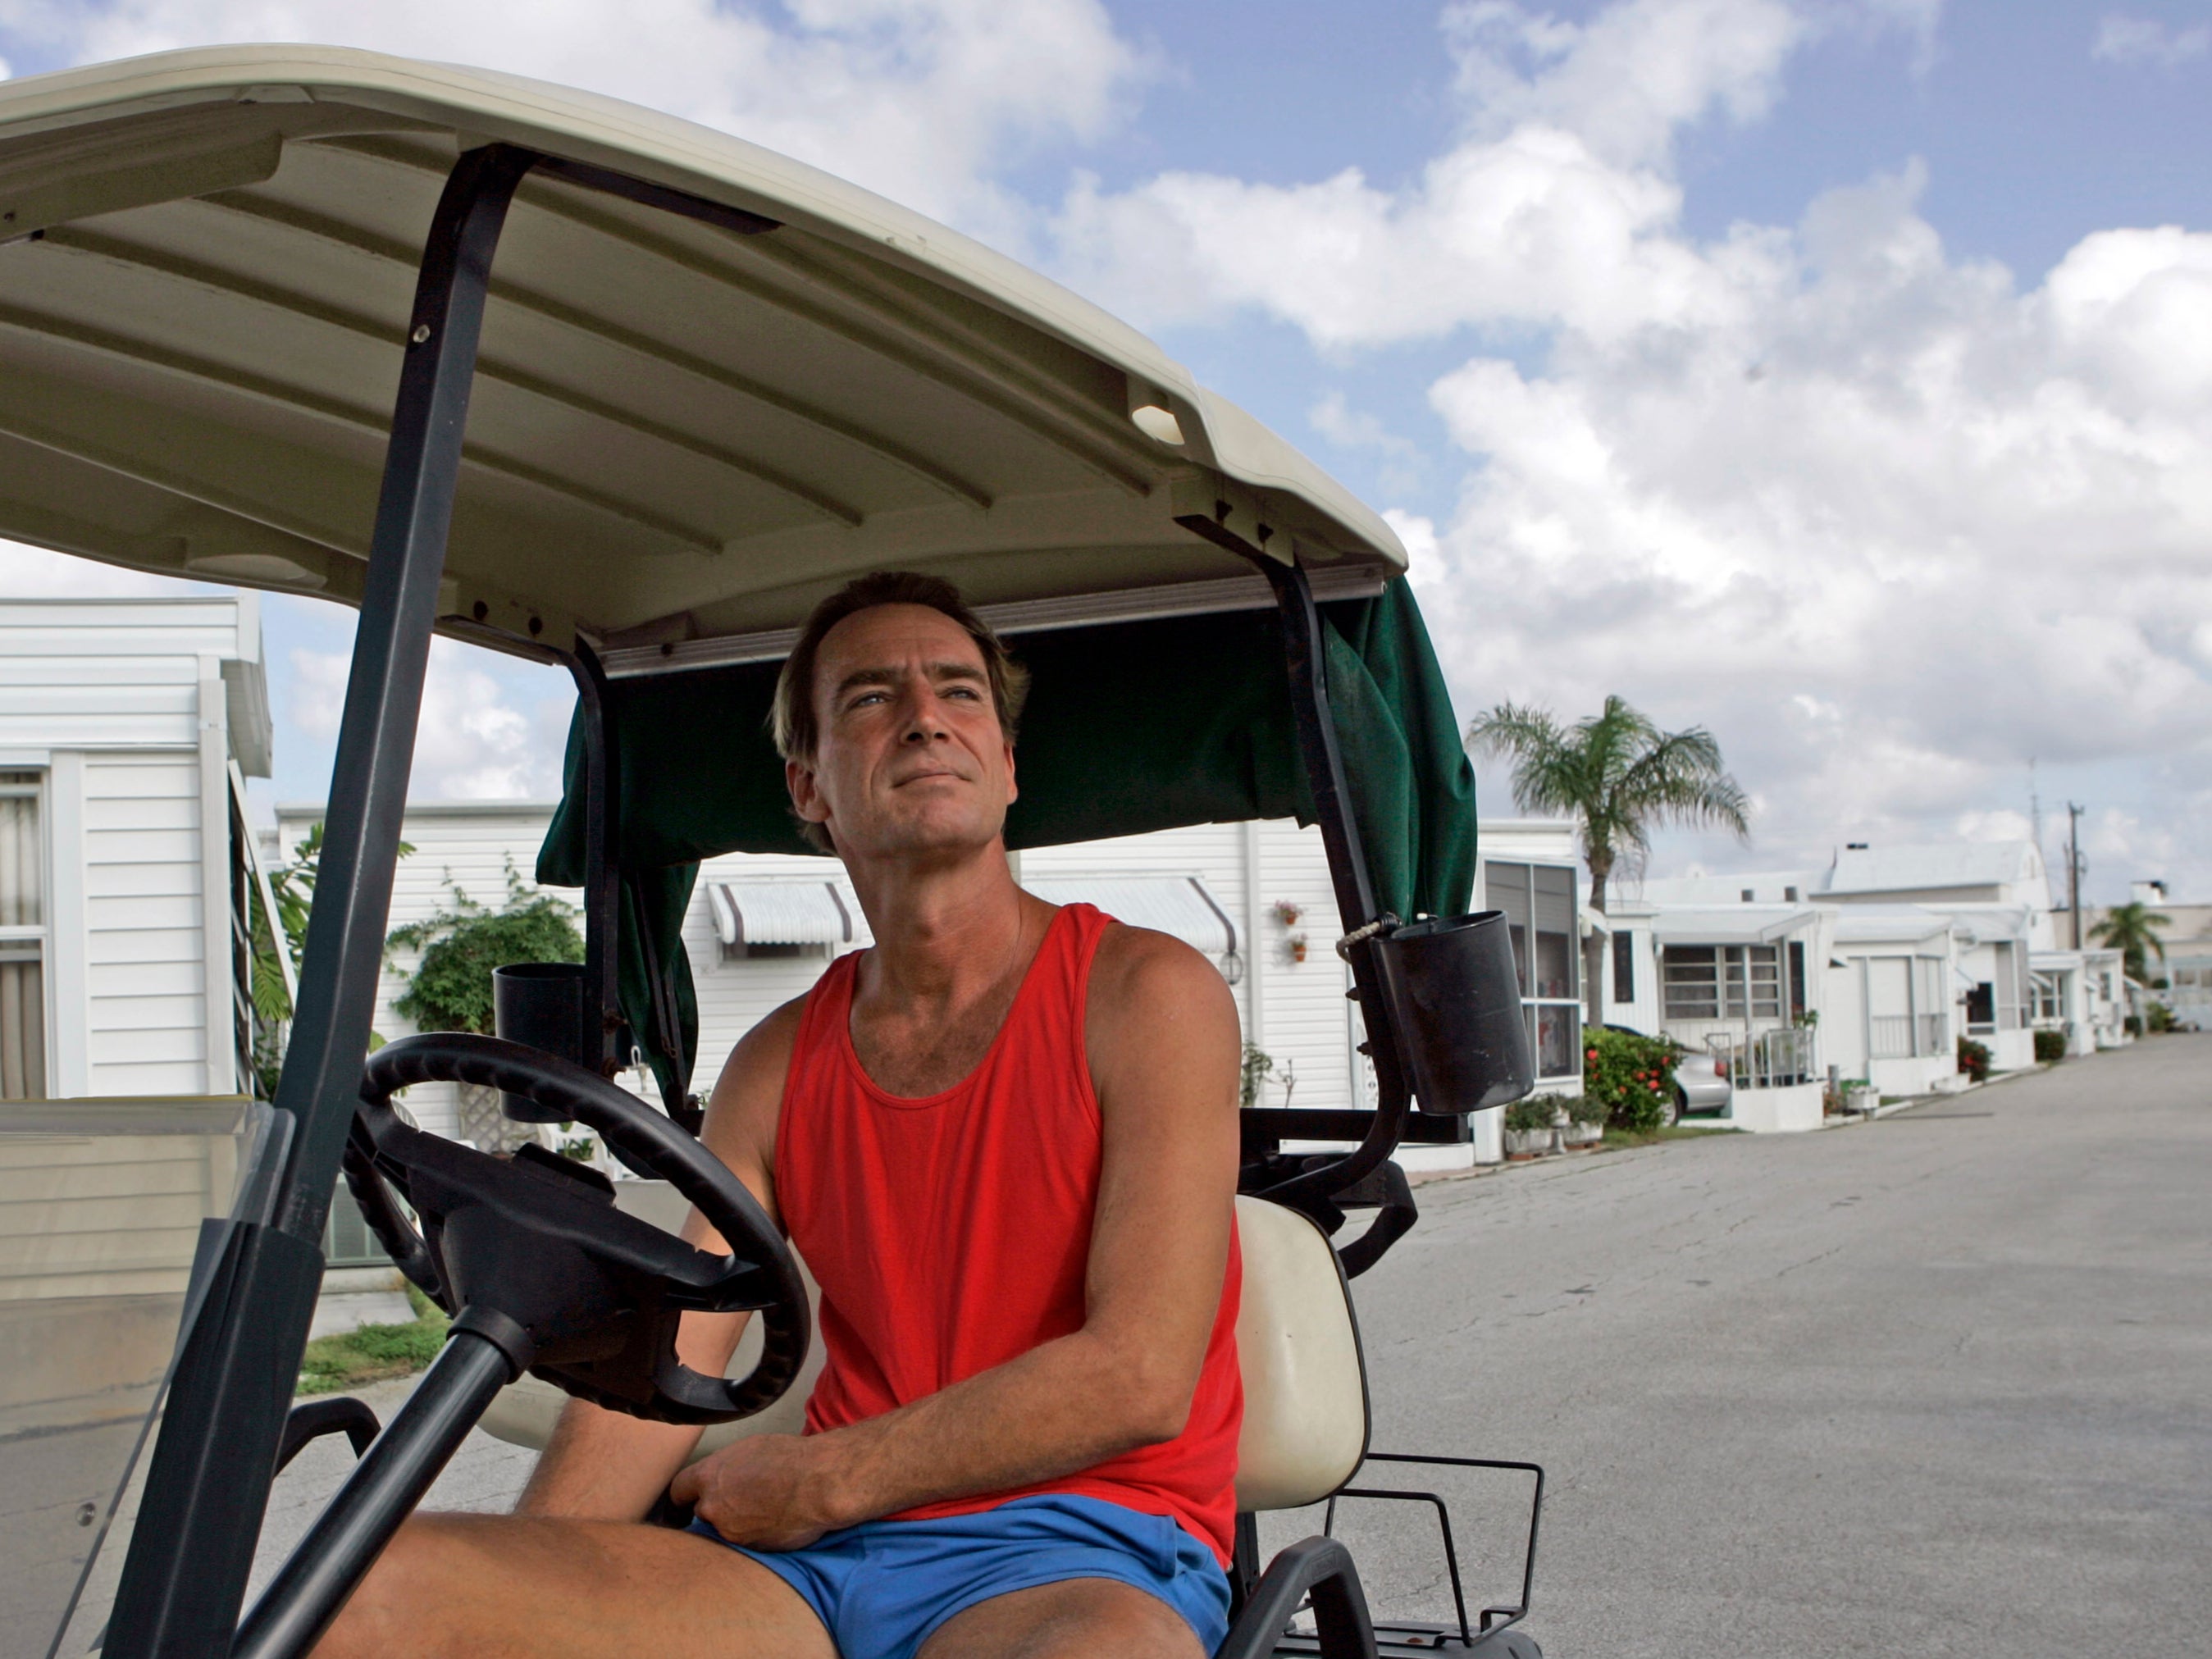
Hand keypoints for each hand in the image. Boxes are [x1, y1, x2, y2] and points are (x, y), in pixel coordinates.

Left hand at [668, 1433, 841, 1550]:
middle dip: (716, 1510)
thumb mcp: (750, 1450)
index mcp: (709, 1476)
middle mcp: (713, 1506)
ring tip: (765, 1511)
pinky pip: (746, 1543)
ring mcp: (730, 1531)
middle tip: (739, 1503)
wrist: (818, 1483)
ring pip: (725, 1530)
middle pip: (702, 1513)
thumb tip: (726, 1477)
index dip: (683, 1497)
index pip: (678, 1490)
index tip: (685, 1502)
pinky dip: (756, 1535)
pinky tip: (776, 1522)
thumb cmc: (790, 1458)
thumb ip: (727, 1469)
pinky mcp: (751, 1549)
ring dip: (738, 1524)